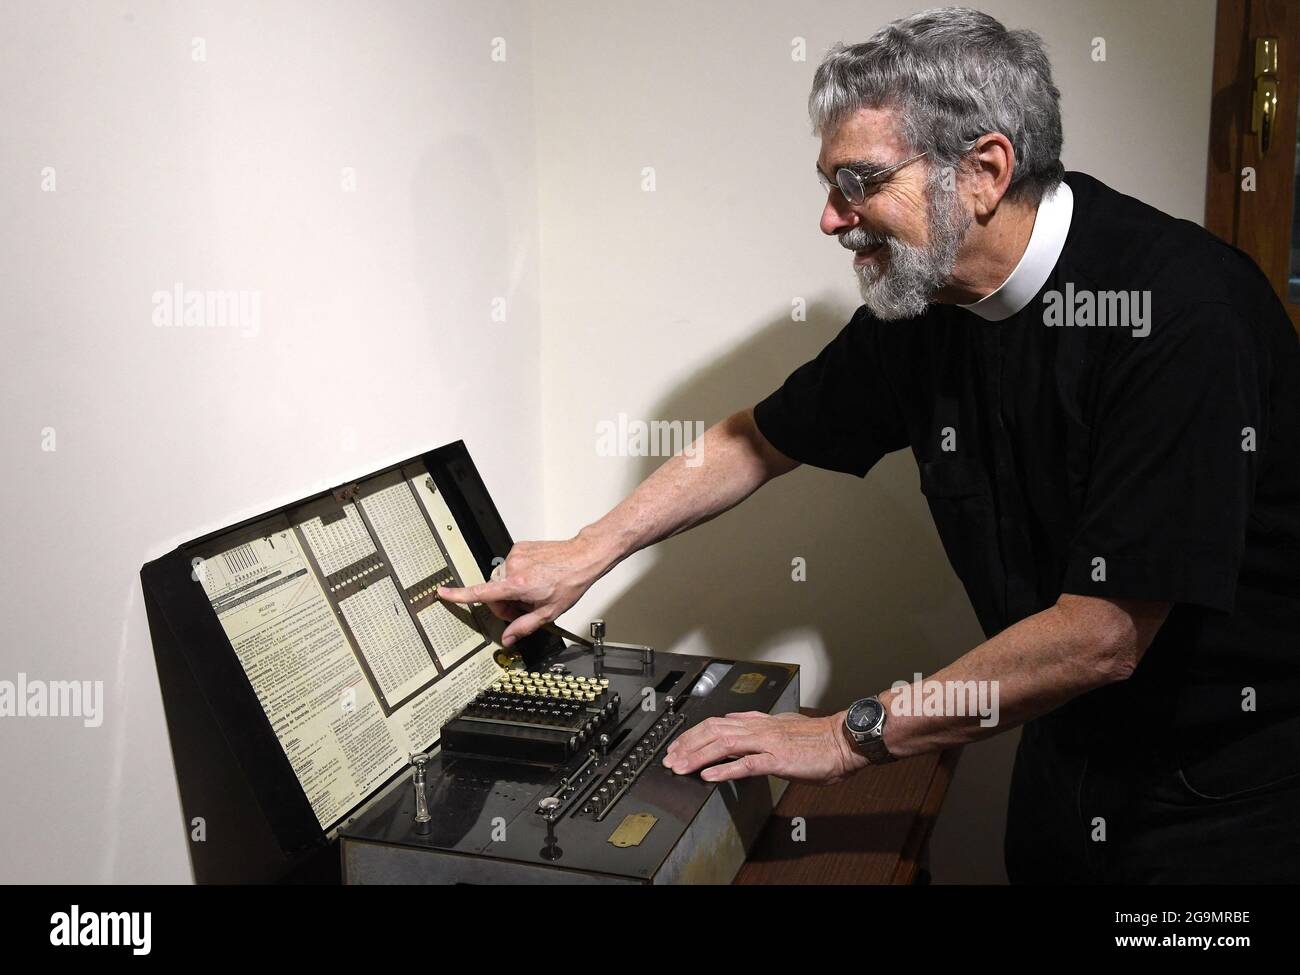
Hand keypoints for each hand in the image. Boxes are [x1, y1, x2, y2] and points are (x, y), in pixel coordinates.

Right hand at [436, 534, 612, 646]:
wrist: (582, 557)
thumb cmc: (569, 582)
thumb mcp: (549, 613)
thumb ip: (524, 627)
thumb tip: (507, 639)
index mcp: (517, 585)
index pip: (481, 592)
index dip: (458, 595)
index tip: (442, 593)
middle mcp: (513, 568)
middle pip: (492, 591)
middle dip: (503, 604)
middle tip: (523, 609)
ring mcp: (515, 555)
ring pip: (500, 579)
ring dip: (510, 590)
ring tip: (531, 593)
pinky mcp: (519, 547)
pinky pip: (509, 566)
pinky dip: (516, 576)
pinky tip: (533, 579)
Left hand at [660, 710, 868, 785]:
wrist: (842, 741)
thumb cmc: (816, 738)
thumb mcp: (781, 724)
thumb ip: (758, 723)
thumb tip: (736, 718)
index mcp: (758, 721)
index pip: (716, 723)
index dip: (692, 734)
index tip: (676, 746)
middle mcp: (758, 728)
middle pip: (712, 730)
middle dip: (686, 745)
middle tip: (669, 759)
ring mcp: (767, 742)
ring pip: (723, 744)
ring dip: (698, 756)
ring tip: (680, 767)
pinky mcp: (778, 760)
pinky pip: (746, 764)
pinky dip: (725, 770)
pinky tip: (709, 777)